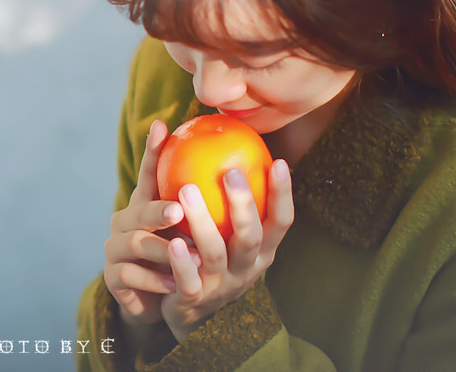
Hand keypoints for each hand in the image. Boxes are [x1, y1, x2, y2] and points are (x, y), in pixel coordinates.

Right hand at [104, 120, 192, 324]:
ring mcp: (115, 250)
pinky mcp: (112, 278)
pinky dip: (155, 279)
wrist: (152, 299)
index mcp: (144, 203)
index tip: (162, 127)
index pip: (147, 173)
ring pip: (136, 245)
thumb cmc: (178, 254)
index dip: (152, 150)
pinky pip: (132, 277)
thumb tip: (245, 160)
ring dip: (163, 251)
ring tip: (191, 255)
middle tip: (180, 208)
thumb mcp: (192, 226)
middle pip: (139, 212)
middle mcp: (125, 223)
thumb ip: (210, 199)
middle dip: (158, 209)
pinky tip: (175, 282)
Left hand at [161, 159, 293, 340]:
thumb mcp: (228, 232)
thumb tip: (228, 143)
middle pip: (251, 236)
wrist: (189, 312)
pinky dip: (181, 262)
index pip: (281, 222)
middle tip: (231, 171)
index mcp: (260, 251)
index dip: (283, 194)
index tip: (279, 161)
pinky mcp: (193, 300)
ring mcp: (221, 286)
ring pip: (216, 254)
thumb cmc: (209, 258)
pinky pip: (188, 281)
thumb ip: (229, 200)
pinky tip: (172, 241)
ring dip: (203, 222)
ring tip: (187, 190)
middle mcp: (246, 269)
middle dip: (244, 204)